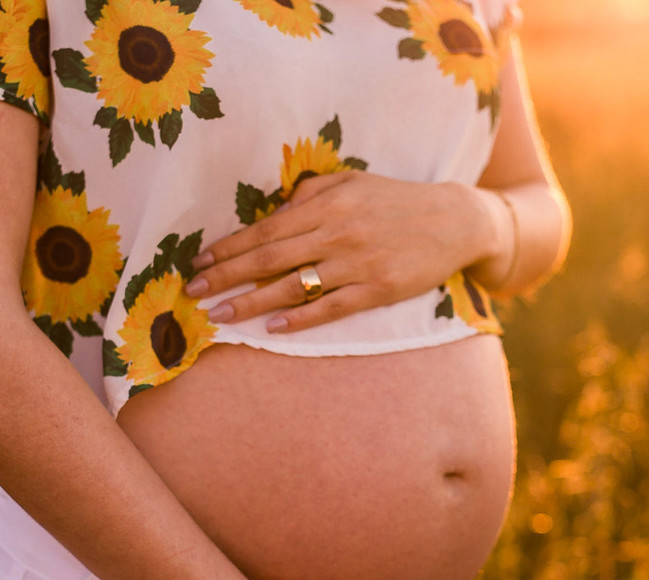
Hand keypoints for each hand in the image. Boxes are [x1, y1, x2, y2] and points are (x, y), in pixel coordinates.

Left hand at [185, 172, 499, 332]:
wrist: (456, 221)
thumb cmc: (396, 201)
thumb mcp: (353, 182)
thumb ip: (310, 196)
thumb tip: (270, 213)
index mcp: (328, 203)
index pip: (267, 228)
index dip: (230, 247)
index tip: (200, 261)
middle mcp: (339, 232)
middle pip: (271, 257)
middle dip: (227, 276)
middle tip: (193, 292)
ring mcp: (359, 263)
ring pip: (294, 286)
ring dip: (252, 301)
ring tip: (221, 315)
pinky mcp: (379, 289)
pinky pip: (331, 308)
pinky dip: (301, 318)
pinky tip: (274, 327)